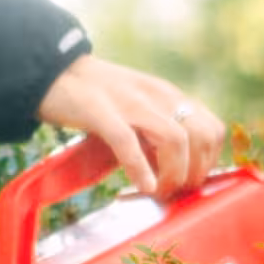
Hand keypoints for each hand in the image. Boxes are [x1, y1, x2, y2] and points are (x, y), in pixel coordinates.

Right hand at [36, 55, 226, 198]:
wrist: (50, 72)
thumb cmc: (93, 98)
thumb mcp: (135, 107)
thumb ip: (154, 130)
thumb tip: (168, 171)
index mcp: (167, 95)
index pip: (212, 130)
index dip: (208, 162)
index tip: (189, 181)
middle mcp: (156, 96)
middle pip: (202, 136)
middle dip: (194, 172)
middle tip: (173, 192)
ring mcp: (130, 102)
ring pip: (175, 140)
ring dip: (172, 174)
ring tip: (156, 192)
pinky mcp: (100, 111)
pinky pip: (128, 143)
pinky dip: (140, 169)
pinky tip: (141, 187)